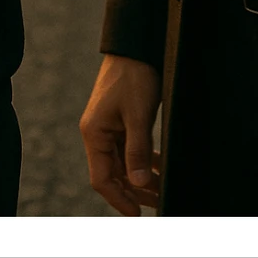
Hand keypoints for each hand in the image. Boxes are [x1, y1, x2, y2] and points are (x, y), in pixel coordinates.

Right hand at [79, 54, 161, 215]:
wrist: (136, 43)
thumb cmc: (134, 75)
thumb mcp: (138, 114)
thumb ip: (137, 149)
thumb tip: (137, 184)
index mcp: (95, 133)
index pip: (102, 178)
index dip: (119, 199)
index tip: (138, 214)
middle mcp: (98, 133)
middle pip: (113, 173)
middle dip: (134, 191)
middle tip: (157, 204)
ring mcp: (109, 126)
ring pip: (124, 162)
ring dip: (141, 177)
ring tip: (162, 189)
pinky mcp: (121, 119)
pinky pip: (130, 147)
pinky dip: (144, 159)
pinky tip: (159, 167)